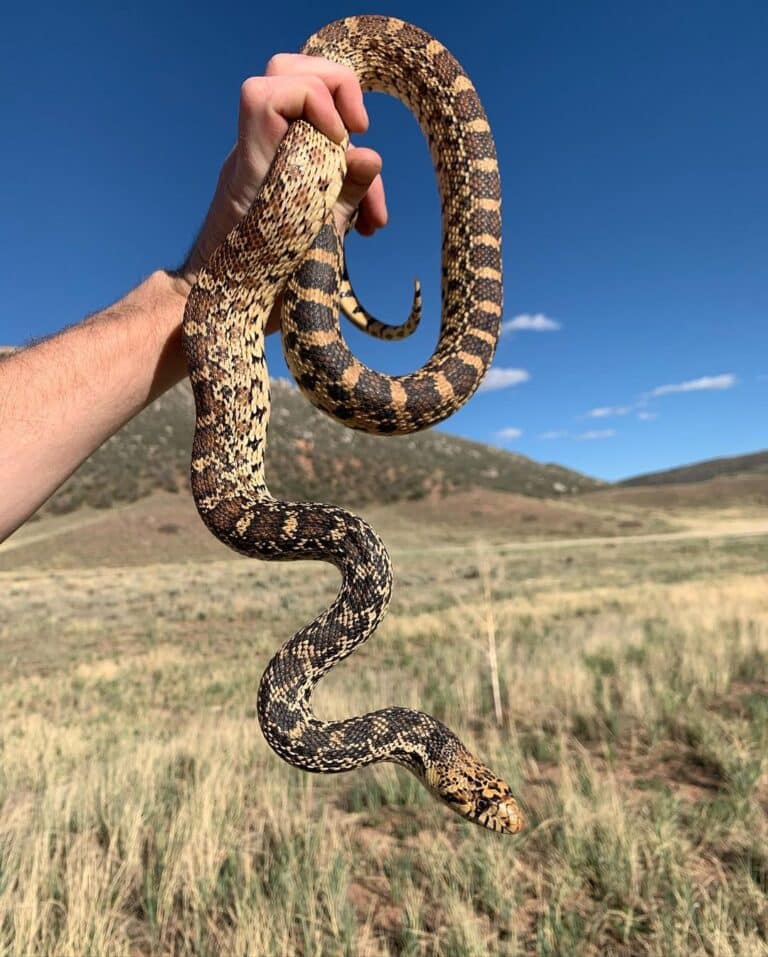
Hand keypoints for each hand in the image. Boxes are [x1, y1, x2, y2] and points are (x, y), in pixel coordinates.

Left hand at [177, 54, 387, 332]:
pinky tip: (364, 225)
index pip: (269, 91)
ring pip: (307, 113)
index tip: (343, 138)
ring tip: (372, 213)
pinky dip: (343, 178)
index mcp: (253, 168)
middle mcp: (254, 157)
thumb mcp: (309, 250)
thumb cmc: (254, 294)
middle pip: (286, 74)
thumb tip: (370, 156)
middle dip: (336, 91)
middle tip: (359, 131)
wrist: (216, 316)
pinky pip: (312, 155)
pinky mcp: (278, 186)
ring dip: (348, 146)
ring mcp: (264, 167)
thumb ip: (342, 198)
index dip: (314, 96)